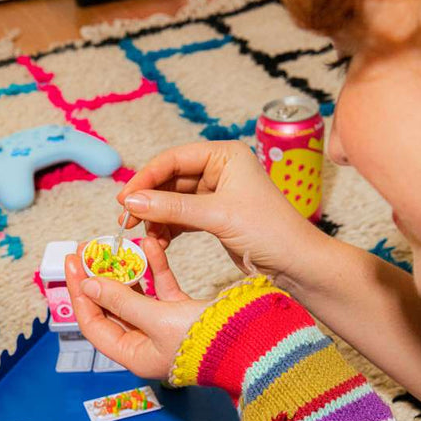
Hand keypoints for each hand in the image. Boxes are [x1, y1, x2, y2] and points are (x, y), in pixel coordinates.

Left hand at [65, 237, 206, 378]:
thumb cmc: (204, 341)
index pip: (93, 324)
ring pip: (136, 296)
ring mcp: (163, 329)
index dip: (80, 294)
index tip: (73, 265)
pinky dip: (155, 269)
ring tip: (113, 244)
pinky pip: (161, 289)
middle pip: (111, 308)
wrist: (251, 344)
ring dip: (126, 270)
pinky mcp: (182, 313)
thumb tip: (89, 285)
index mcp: (133, 355)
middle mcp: (145, 344)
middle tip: (87, 249)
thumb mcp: (157, 320)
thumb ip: (122, 301)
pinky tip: (150, 243)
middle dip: (99, 278)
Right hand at [116, 141, 323, 281]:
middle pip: (170, 180)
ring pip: (173, 201)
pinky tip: (157, 242)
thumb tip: (131, 201)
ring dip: (156, 217)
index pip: (173, 159)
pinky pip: (182, 218)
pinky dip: (168, 229)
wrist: (297, 264)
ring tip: (141, 234)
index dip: (145, 178)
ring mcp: (217, 194)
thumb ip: (172, 207)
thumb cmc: (269, 231)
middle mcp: (220, 169)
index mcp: (225, 155)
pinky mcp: (215, 217)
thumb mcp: (217, 215)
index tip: (124, 199)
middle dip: (148, 200)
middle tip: (126, 220)